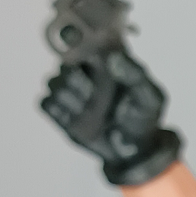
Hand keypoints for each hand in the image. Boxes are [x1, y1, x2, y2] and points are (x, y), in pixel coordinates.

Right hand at [40, 50, 180, 184]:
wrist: (134, 151)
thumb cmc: (142, 119)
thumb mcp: (149, 96)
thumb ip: (135, 75)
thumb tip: (114, 58)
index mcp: (106, 65)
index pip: (84, 46)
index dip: (83, 50)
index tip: (92, 63)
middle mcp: (85, 76)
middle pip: (65, 64)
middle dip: (78, 80)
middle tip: (94, 94)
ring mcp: (72, 94)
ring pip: (54, 83)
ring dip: (70, 97)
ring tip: (89, 110)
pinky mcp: (61, 114)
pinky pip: (46, 103)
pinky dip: (59, 110)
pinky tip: (77, 118)